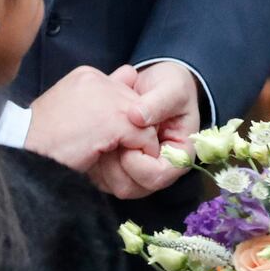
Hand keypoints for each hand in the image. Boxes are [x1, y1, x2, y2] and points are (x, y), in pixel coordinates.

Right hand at [26, 65, 158, 171]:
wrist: (23, 152)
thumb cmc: (43, 139)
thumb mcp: (71, 111)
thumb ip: (99, 99)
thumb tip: (128, 77)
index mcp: (88, 76)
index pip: (124, 91)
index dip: (124, 117)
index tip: (112, 136)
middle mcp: (99, 80)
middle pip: (137, 105)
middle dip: (135, 128)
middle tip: (122, 149)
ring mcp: (108, 99)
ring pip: (145, 120)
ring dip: (138, 142)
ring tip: (122, 157)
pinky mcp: (115, 120)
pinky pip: (144, 137)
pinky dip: (141, 152)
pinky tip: (124, 162)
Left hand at [89, 62, 199, 198]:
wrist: (154, 82)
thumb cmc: (171, 87)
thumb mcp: (173, 88)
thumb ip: (159, 102)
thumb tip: (137, 117)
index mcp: (179, 156)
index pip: (158, 176)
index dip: (139, 162)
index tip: (128, 138)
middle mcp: (158, 169)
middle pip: (132, 188)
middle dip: (115, 163)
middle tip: (107, 136)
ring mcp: (137, 171)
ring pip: (111, 185)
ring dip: (100, 161)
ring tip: (99, 133)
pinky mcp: (118, 166)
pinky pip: (99, 176)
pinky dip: (91, 159)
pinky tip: (91, 136)